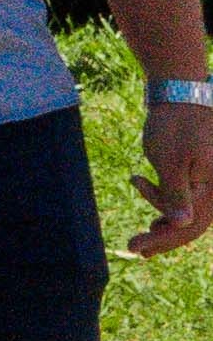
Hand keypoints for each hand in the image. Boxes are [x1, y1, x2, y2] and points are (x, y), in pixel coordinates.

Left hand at [138, 94, 212, 257]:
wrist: (179, 93)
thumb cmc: (174, 126)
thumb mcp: (171, 162)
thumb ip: (177, 195)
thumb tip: (183, 225)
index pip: (193, 225)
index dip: (165, 240)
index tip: (137, 247)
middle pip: (193, 223)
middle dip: (164, 235)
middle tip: (135, 246)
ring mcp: (209, 179)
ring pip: (190, 209)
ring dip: (164, 217)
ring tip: (143, 218)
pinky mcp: (199, 170)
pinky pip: (187, 194)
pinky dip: (165, 199)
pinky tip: (144, 186)